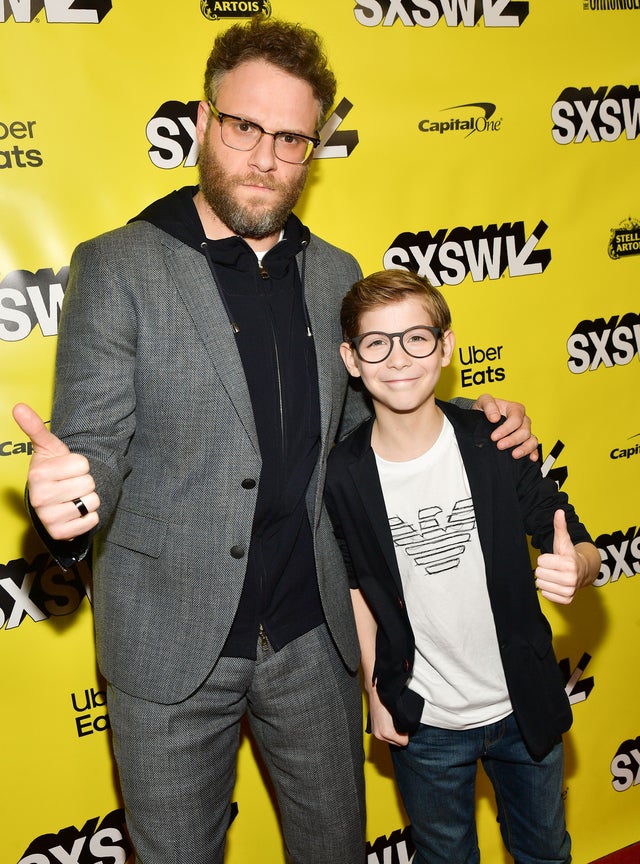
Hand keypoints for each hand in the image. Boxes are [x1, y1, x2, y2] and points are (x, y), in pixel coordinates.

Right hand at [12, 403, 99, 539]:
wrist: (50, 498)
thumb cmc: (53, 470)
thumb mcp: (47, 447)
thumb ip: (35, 427)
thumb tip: (19, 407)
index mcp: (38, 474)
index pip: (82, 464)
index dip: (80, 464)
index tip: (67, 468)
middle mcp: (40, 498)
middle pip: (89, 483)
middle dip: (85, 481)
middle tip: (71, 483)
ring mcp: (49, 518)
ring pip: (92, 502)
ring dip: (88, 499)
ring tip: (73, 497)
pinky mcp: (61, 533)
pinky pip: (92, 520)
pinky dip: (89, 516)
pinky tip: (76, 512)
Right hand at [368, 685, 408, 746]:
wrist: (376, 693)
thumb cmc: (387, 701)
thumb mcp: (400, 714)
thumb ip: (405, 725)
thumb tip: (408, 730)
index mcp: (387, 732)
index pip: (404, 742)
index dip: (406, 733)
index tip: (404, 725)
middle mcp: (380, 735)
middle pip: (397, 743)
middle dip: (399, 734)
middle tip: (398, 722)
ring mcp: (375, 733)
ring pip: (391, 740)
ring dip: (393, 733)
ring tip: (392, 721)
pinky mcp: (373, 730)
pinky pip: (384, 736)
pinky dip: (387, 731)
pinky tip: (387, 722)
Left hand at [473, 393, 538, 460]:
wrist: (482, 417)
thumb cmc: (485, 409)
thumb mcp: (484, 401)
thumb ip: (489, 405)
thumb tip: (495, 417)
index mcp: (515, 409)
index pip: (516, 419)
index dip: (506, 429)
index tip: (494, 437)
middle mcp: (523, 420)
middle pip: (524, 431)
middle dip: (512, 440)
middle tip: (500, 446)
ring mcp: (525, 431)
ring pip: (531, 439)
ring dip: (524, 448)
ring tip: (514, 455)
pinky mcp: (524, 441)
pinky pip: (534, 447)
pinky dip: (534, 452)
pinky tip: (531, 458)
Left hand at [535, 510, 586, 603]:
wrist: (583, 571)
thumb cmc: (569, 555)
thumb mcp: (563, 540)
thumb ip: (560, 526)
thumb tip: (559, 511)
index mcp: (569, 564)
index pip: (541, 561)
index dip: (545, 558)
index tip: (554, 558)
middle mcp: (571, 579)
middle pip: (539, 573)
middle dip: (544, 569)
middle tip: (554, 567)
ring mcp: (569, 591)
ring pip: (541, 584)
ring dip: (546, 579)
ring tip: (555, 575)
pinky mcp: (566, 600)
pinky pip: (545, 594)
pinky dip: (549, 589)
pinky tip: (556, 584)